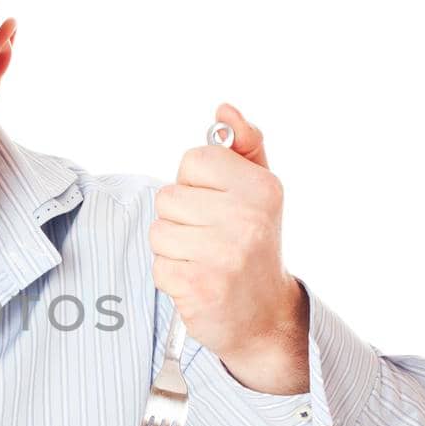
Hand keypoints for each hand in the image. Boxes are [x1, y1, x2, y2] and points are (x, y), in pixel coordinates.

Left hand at [148, 103, 308, 393]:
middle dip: (181, 219)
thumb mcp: (260, 191)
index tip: (218, 205)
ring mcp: (223, 254)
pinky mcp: (199, 287)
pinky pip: (158, 266)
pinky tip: (199, 282)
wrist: (265, 316)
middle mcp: (246, 218)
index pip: (193, 160)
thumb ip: (244, 146)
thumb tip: (224, 109)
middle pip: (168, 197)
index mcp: (261, 188)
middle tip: (211, 238)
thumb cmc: (256, 245)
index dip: (196, 183)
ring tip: (205, 260)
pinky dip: (171, 277)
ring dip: (174, 249)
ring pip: (158, 232)